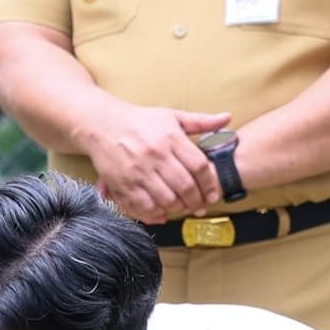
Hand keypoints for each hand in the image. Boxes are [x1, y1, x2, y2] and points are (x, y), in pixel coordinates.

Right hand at [80, 103, 231, 222]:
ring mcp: (138, 170)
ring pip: (166, 199)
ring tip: (181, 207)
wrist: (102, 124)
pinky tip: (161, 212)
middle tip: (199, 207)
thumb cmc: (139, 121)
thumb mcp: (171, 116)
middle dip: (196, 201)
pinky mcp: (123, 182)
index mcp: (171, 138)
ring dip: (177, 208)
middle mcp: (156, 155)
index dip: (210, 185)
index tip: (213, 194)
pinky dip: (155, 213)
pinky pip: (143, 205)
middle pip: (185, 186)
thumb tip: (228, 118)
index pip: (199, 166)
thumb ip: (201, 122)